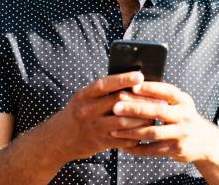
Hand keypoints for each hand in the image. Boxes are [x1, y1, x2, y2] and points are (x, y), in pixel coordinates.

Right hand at [50, 71, 165, 161]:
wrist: (59, 138)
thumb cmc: (78, 111)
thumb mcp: (84, 97)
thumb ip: (104, 90)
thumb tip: (133, 79)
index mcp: (84, 95)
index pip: (105, 84)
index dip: (123, 79)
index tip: (140, 75)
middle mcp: (87, 110)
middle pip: (118, 103)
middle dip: (141, 101)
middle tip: (160, 99)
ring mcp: (94, 127)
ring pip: (124, 122)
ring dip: (142, 119)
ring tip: (156, 114)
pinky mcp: (100, 142)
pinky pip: (122, 139)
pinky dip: (136, 134)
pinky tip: (146, 129)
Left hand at [109, 82, 218, 162]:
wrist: (206, 142)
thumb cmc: (185, 117)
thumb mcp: (181, 103)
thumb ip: (163, 96)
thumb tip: (135, 83)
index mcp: (183, 100)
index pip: (167, 91)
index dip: (150, 88)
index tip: (132, 86)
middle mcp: (184, 115)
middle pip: (158, 111)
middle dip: (135, 109)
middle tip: (116, 107)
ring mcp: (181, 134)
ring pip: (153, 133)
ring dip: (131, 131)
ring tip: (114, 129)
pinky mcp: (176, 149)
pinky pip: (152, 150)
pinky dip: (137, 148)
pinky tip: (124, 146)